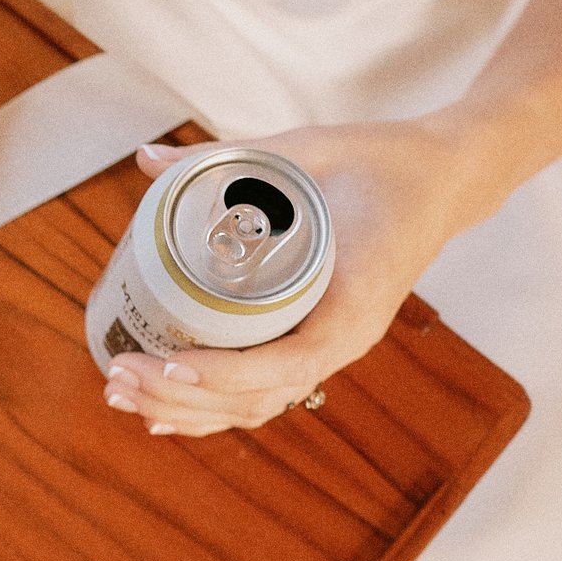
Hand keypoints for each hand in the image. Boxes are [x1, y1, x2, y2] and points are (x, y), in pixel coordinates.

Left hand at [100, 121, 499, 434]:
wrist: (444, 177)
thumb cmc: (383, 163)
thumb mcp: (307, 148)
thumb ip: (227, 154)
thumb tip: (147, 158)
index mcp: (351, 308)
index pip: (283, 364)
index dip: (221, 375)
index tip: (166, 362)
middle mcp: (342, 343)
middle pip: (256, 399)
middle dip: (182, 399)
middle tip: (117, 377)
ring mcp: (330, 350)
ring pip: (255, 406)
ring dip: (188, 412)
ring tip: (122, 396)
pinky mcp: (317, 344)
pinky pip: (262, 392)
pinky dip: (212, 408)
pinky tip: (162, 411)